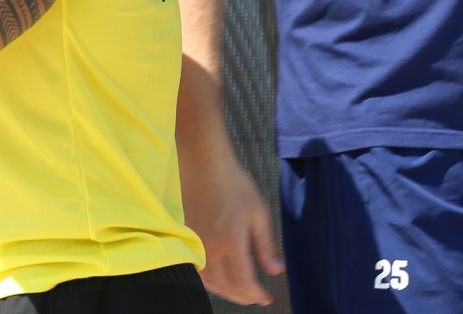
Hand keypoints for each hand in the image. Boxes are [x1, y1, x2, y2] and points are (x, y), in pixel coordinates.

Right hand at [182, 148, 284, 304]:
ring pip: (209, 280)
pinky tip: (216, 278)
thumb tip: (275, 270)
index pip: (244, 282)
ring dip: (225, 291)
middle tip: (255, 298)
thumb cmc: (234, 185)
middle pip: (226, 286)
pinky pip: (196, 267)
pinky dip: (208, 280)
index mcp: (232, 242)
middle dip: (243, 297)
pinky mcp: (187, 235)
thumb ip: (265, 246)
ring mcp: (196, 242)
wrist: (204, 164)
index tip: (266, 298)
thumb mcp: (259, 214)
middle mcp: (211, 247)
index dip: (257, 295)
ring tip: (238, 292)